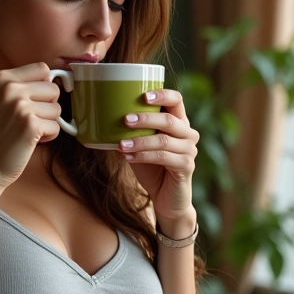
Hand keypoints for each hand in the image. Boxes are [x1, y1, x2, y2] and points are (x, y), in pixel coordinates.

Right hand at [0, 62, 61, 189]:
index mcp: (2, 78)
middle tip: (30, 120)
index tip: (39, 100)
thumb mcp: (2, 100)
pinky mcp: (30, 125)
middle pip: (53, 89)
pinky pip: (56, 126)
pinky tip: (31, 141)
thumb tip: (58, 79)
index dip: (45, 86)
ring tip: (28, 131)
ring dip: (48, 123)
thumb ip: (24, 86)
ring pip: (57, 108)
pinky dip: (48, 136)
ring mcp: (20, 106)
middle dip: (48, 107)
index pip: (42, 69)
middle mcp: (10, 88)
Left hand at [118, 88, 198, 222]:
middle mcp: (188, 134)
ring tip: (121, 144)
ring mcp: (190, 150)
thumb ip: (132, 133)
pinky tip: (129, 157)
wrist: (167, 198)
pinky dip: (144, 156)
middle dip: (145, 119)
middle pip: (169, 120)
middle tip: (125, 120)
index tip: (143, 96)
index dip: (162, 94)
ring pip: (163, 140)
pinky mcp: (186, 166)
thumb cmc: (152, 169)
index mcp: (179, 123)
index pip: (176, 100)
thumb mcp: (140, 147)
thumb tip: (104, 119)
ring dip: (140, 141)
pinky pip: (163, 157)